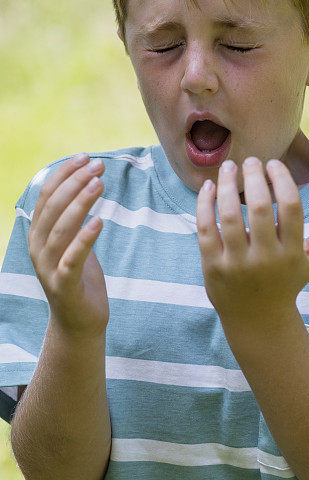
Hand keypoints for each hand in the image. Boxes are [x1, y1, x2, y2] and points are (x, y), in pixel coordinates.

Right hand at [28, 154, 108, 336]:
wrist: (79, 322)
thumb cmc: (80, 278)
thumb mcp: (74, 243)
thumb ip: (73, 218)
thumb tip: (85, 183)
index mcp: (38, 234)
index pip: (47, 196)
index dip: (64, 174)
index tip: (85, 157)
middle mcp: (38, 248)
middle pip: (53, 208)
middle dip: (74, 183)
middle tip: (97, 166)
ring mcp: (48, 267)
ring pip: (61, 229)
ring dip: (80, 204)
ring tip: (99, 184)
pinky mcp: (64, 285)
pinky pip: (73, 258)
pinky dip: (85, 239)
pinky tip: (99, 221)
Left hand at [196, 156, 308, 321]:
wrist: (257, 321)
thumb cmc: (286, 283)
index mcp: (291, 253)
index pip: (291, 206)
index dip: (282, 179)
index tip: (273, 163)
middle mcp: (265, 259)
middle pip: (260, 207)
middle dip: (254, 177)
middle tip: (251, 160)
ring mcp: (237, 264)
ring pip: (229, 215)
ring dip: (227, 185)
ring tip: (228, 167)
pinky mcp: (212, 267)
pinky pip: (206, 229)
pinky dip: (205, 204)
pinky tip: (209, 187)